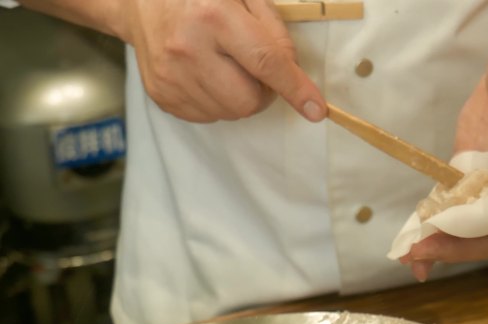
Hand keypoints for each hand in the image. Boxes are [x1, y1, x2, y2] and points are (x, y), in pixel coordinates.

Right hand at [115, 0, 325, 122]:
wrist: (139, 2)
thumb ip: (273, 31)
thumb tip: (293, 73)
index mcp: (214, 16)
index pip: (265, 62)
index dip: (295, 88)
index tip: (316, 110)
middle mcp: (189, 49)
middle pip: (249, 100)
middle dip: (264, 93)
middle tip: (256, 71)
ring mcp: (171, 76)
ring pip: (230, 113)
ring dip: (240, 96)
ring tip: (226, 67)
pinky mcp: (161, 95)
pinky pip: (209, 116)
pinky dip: (219, 101)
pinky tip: (208, 75)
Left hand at [399, 36, 487, 280]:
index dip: (477, 227)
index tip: (441, 232)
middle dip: (454, 247)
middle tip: (414, 256)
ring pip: (474, 226)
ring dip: (442, 244)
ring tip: (407, 258)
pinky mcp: (474, 172)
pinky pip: (458, 205)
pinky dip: (438, 223)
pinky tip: (414, 237)